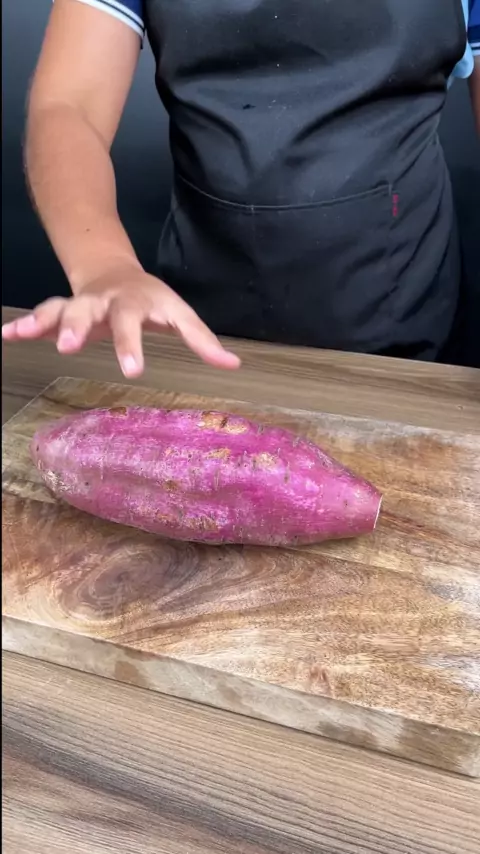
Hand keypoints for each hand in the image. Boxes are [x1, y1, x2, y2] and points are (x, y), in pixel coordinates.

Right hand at [2, 263, 240, 376]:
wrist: (113, 271)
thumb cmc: (151, 301)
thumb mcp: (178, 315)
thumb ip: (202, 340)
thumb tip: (234, 364)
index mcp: (133, 303)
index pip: (134, 322)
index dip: (132, 345)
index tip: (131, 372)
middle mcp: (102, 301)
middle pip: (89, 311)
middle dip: (78, 327)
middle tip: (71, 349)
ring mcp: (79, 305)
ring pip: (58, 309)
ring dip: (43, 323)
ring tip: (23, 334)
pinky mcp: (60, 313)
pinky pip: (40, 317)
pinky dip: (23, 326)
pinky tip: (8, 336)